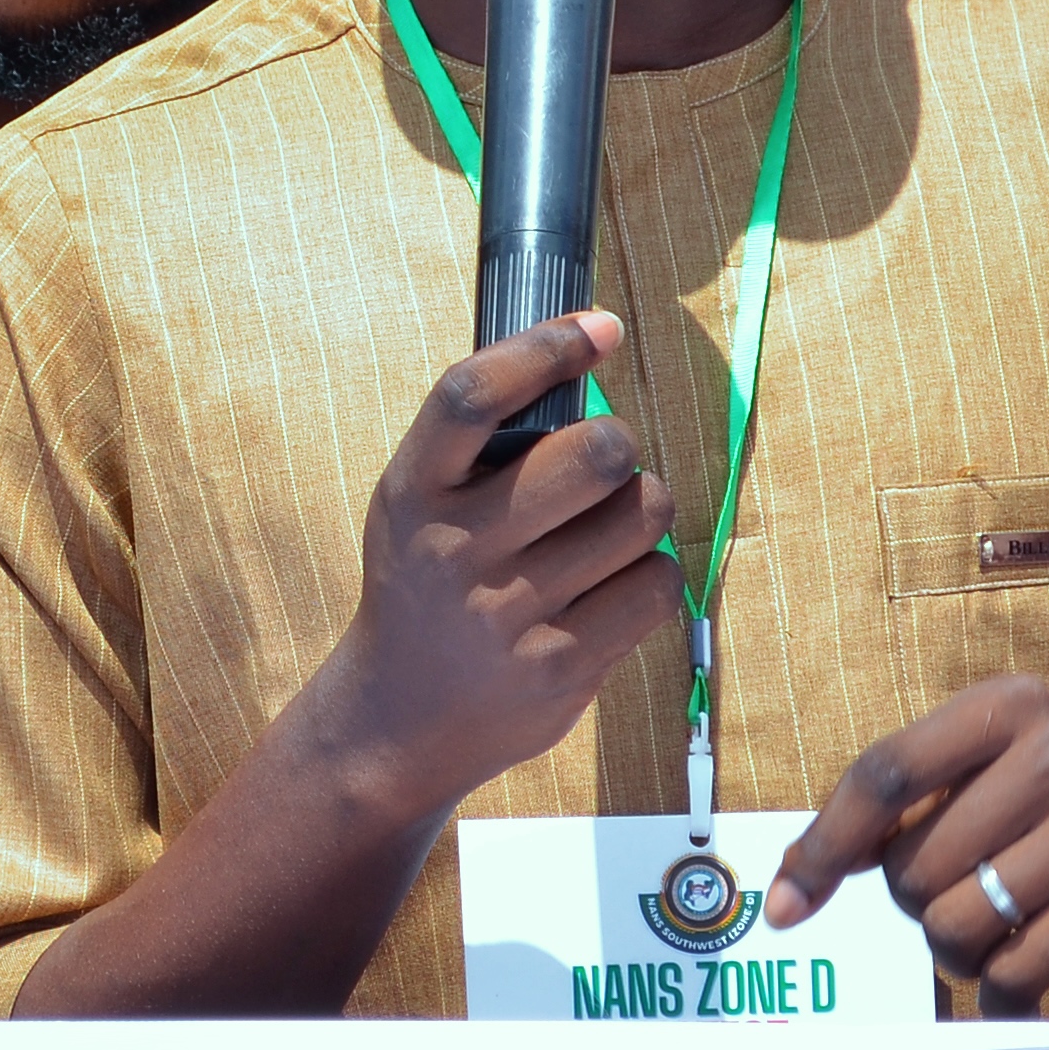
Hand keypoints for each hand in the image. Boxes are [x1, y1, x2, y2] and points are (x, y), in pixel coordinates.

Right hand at [293, 310, 685, 821]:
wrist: (394, 722)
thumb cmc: (426, 586)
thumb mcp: (416, 508)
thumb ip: (479, 449)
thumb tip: (587, 349)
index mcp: (410, 493)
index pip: (472, 395)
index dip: (545, 348)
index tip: (599, 327)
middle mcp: (453, 551)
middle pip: (594, 453)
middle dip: (620, 445)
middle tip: (607, 463)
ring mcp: (507, 615)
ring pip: (640, 516)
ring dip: (642, 508)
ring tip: (611, 527)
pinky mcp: (560, 670)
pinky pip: (654, 587)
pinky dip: (650, 575)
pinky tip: (615, 585)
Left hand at [760, 677, 1048, 1008]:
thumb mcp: (985, 769)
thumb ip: (893, 808)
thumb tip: (789, 885)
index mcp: (1008, 707)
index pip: (885, 773)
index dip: (825, 844)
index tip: (787, 902)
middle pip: (912, 868)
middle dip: (917, 900)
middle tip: (966, 889)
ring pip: (954, 928)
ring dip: (955, 951)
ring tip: (994, 929)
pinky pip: (1011, 974)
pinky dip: (1000, 994)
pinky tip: (1023, 972)